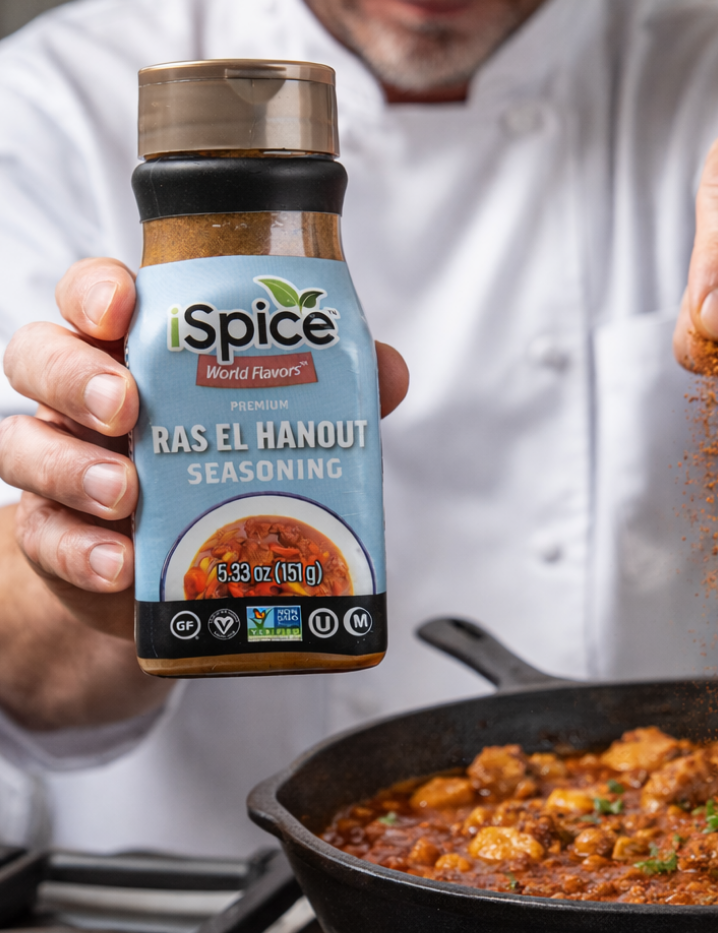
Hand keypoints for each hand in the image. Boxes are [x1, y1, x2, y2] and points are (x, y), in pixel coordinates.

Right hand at [0, 258, 408, 641]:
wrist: (180, 564)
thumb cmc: (224, 467)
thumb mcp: (277, 423)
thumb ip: (330, 391)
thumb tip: (389, 371)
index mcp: (136, 353)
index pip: (94, 297)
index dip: (95, 291)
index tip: (122, 306)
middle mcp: (85, 399)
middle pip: (39, 356)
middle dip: (75, 375)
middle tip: (126, 406)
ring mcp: (63, 465)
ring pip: (23, 444)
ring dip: (71, 468)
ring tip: (124, 495)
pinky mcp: (57, 536)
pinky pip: (44, 535)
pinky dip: (80, 550)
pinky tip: (120, 563)